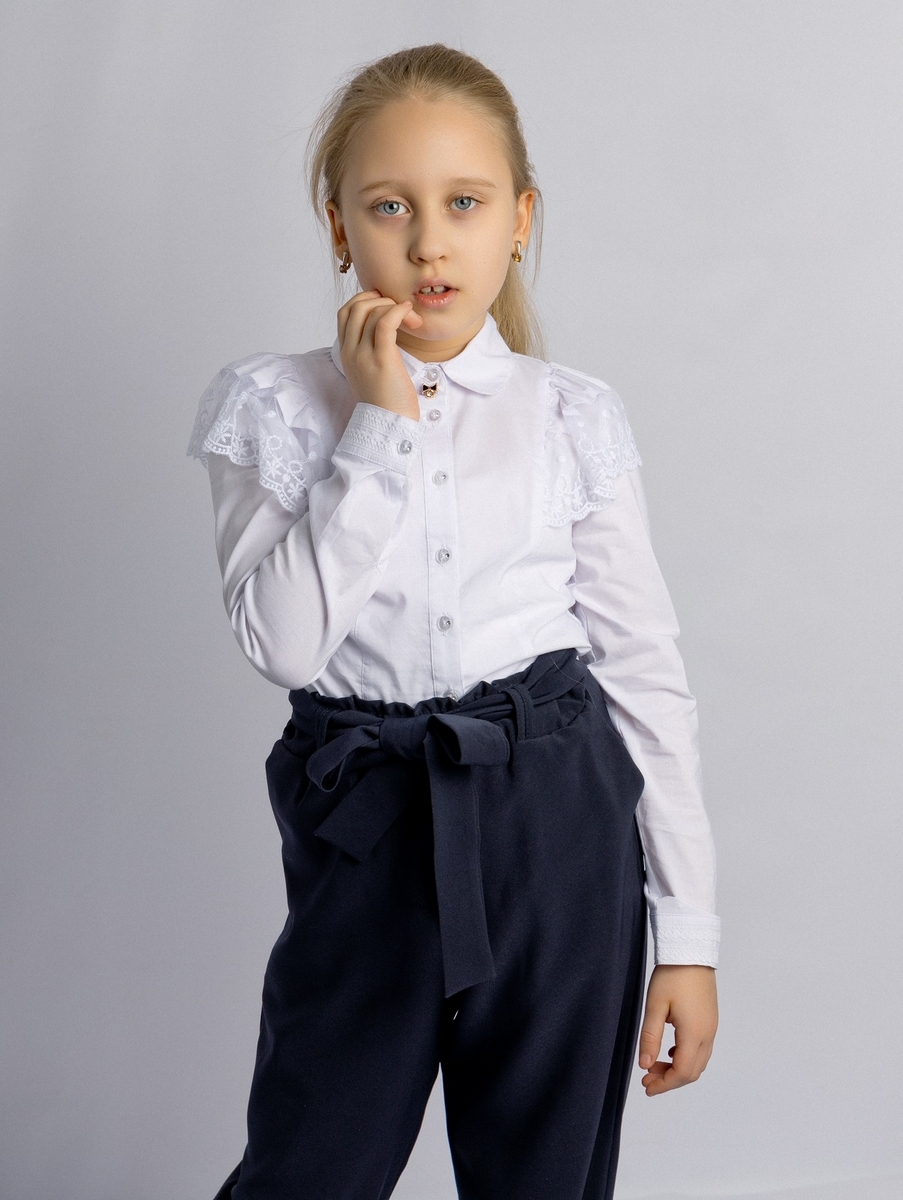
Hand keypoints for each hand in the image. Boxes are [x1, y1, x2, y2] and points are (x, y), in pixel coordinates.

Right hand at [336, 290, 423, 419]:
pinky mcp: (382, 359)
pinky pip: (386, 322)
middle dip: (379, 299)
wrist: (388, 425)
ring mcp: (364, 355)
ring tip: (412, 318)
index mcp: (345, 354)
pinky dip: (398, 311)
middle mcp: (350, 352)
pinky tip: (410, 314)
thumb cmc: (385, 401)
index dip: (364, 300)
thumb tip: (384, 330)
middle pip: (356, 307)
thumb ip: (369, 351)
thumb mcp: (369, 372)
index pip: (345, 313)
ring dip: (394, 306)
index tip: (384, 304)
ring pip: (371, 312)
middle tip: (400, 309)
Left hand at [637, 964, 717, 1096]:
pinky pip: (701, 1049)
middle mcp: (708, 1034)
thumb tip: (644, 1065)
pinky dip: (686, 1057)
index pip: (682, 1072)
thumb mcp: (655, 1006)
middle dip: (670, 1080)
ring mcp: (712, 1027)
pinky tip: (669, 1051)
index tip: (646, 1086)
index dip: (664, 1084)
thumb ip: (650, 1038)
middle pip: (692, 1072)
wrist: (691, 952)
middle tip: (647, 1078)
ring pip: (698, 1062)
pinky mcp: (710, 1020)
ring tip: (655, 1064)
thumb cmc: (672, 976)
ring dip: (678, 1069)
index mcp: (694, 1033)